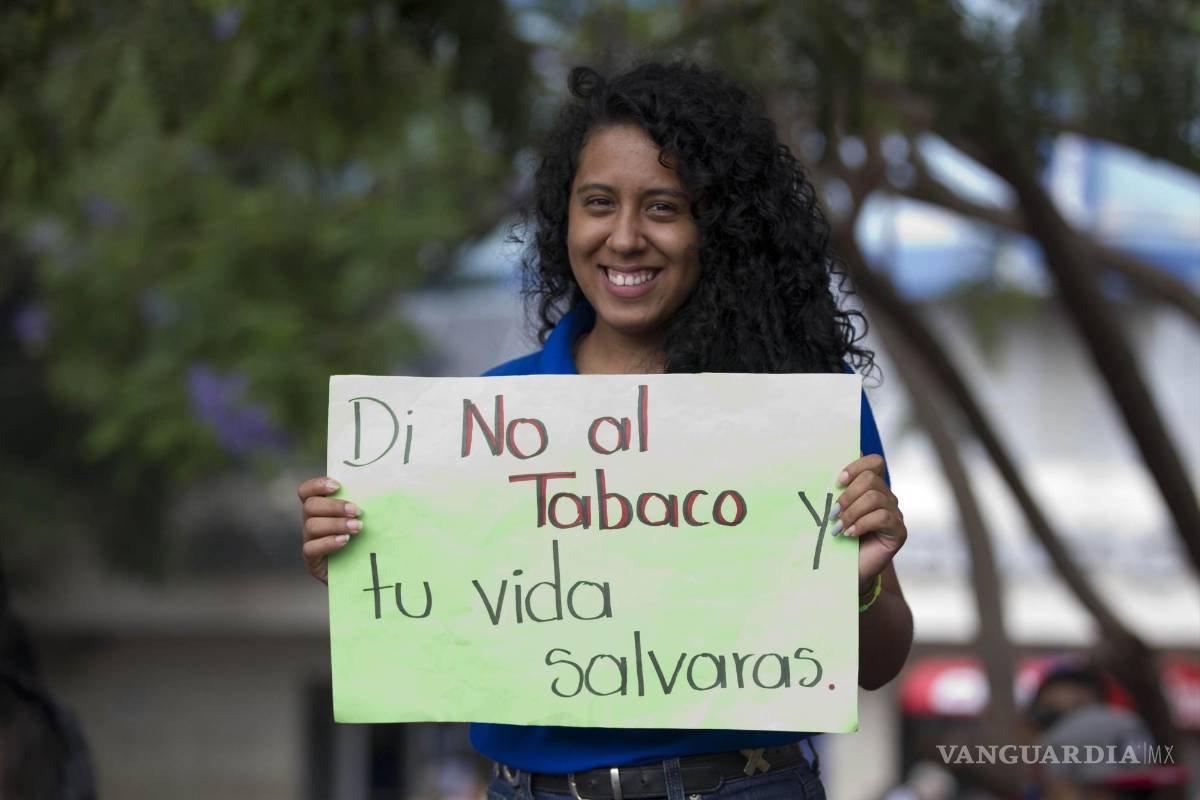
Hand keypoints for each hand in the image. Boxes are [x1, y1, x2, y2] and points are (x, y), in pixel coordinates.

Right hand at [298, 476, 361, 583]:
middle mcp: (311, 522)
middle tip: (358, 511)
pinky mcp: (312, 561)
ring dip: (336, 524)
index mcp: (321, 508)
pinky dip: (328, 542)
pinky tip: (345, 541)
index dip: (317, 485)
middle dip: (335, 506)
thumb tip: (392, 486)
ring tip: (357, 527)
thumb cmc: (368, 541)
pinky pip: (311, 548)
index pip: (306, 491)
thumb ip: (370, 503)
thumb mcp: (369, 519)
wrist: (366, 574)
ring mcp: (310, 541)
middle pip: (310, 506)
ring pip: (311, 525)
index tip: (338, 485)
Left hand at [833, 455, 905, 593]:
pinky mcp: (899, 531)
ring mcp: (895, 514)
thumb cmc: (836, 539)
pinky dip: (862, 524)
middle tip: (833, 513)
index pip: (874, 462)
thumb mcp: (832, 511)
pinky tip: (850, 534)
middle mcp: (886, 497)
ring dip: (852, 512)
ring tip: (838, 527)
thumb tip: (821, 468)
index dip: (856, 466)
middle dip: (848, 494)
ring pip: (876, 498)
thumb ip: (833, 492)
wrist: (846, 570)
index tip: (837, 481)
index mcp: (872, 486)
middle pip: (871, 479)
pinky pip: (884, 517)